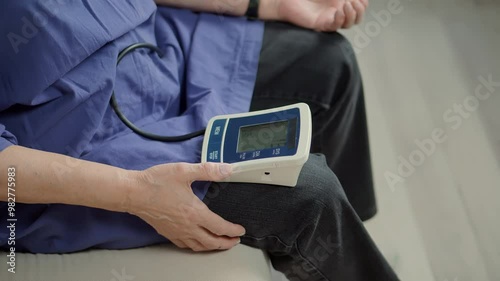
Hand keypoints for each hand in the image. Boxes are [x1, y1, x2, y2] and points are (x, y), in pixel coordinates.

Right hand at [127, 162, 244, 251]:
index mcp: (195, 212)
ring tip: (219, 244)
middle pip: (211, 242)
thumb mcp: (184, 171)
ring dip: (212, 247)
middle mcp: (187, 226)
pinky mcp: (167, 232)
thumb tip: (227, 169)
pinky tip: (196, 242)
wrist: (133, 192)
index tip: (240, 231)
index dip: (233, 231)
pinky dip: (196, 246)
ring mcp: (177, 232)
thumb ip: (207, 170)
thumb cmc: (156, 182)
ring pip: (199, 246)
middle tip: (234, 242)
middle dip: (226, 243)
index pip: (220, 227)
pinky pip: (185, 245)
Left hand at [261, 0, 368, 31]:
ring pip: (348, 24)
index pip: (358, 7)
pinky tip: (339, 11)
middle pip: (356, 18)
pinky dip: (340, 19)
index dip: (363, 3)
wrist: (287, 1)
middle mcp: (336, 12)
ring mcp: (329, 19)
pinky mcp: (321, 25)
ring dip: (352, 15)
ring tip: (348, 5)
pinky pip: (334, 26)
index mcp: (339, 2)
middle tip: (355, 2)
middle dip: (360, 10)